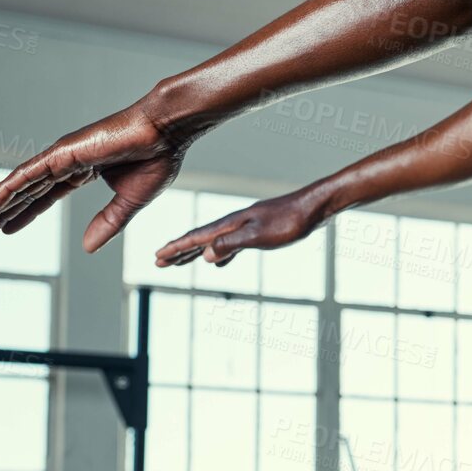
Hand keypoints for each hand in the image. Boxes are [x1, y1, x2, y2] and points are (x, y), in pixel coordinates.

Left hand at [0, 100, 193, 252]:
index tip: (6, 230)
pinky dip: (7, 191)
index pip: (44, 197)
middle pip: (24, 194)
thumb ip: (108, 223)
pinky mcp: (61, 154)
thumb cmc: (156, 157)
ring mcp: (60, 157)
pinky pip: (28, 176)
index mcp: (82, 172)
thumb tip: (88, 247)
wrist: (165, 132)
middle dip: (0, 214)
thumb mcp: (130, 202)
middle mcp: (64, 163)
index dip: (24, 214)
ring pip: (19, 186)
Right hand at [154, 190, 324, 267]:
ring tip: (180, 263)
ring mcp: (245, 226)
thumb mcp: (259, 236)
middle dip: (179, 251)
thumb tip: (206, 256)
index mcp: (230, 224)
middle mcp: (233, 224)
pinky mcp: (259, 231)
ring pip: (213, 243)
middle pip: (199, 239)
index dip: (176, 248)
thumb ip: (232, 244)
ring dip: (196, 253)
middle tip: (159, 262)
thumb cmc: (290, 221)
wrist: (314, 207)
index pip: (196, 238)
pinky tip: (219, 262)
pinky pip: (230, 245)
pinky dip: (220, 254)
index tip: (157, 257)